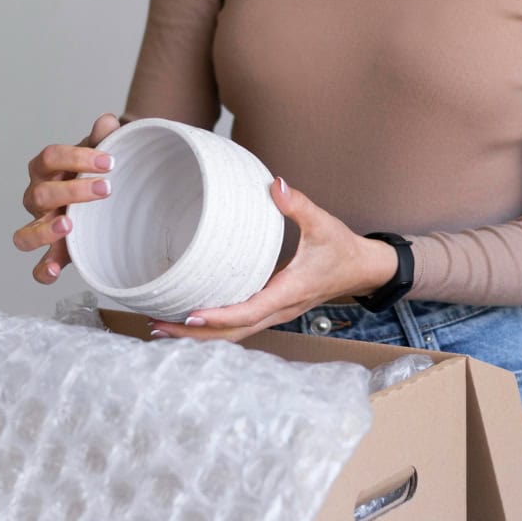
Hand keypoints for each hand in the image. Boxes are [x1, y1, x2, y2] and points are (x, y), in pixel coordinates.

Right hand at [13, 112, 120, 283]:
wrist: (105, 194)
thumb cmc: (94, 172)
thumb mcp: (100, 153)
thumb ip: (102, 138)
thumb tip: (107, 121)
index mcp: (46, 170)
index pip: (50, 158)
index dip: (76, 157)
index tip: (108, 161)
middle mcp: (37, 199)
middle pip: (41, 193)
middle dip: (73, 190)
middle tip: (106, 188)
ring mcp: (40, 227)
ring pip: (25, 234)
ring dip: (45, 230)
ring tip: (70, 225)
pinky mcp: (53, 253)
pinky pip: (36, 268)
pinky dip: (42, 270)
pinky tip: (55, 271)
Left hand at [146, 179, 398, 342]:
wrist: (363, 270)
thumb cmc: (343, 249)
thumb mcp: (324, 223)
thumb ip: (298, 204)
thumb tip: (274, 184)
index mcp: (290, 291)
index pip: (250, 311)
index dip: (220, 316)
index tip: (191, 315)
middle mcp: (280, 309)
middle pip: (232, 333)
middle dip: (195, 335)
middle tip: (158, 327)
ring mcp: (275, 313)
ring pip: (234, 334)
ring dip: (200, 336)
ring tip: (162, 328)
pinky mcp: (272, 309)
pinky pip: (240, 325)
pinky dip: (214, 328)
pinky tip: (191, 321)